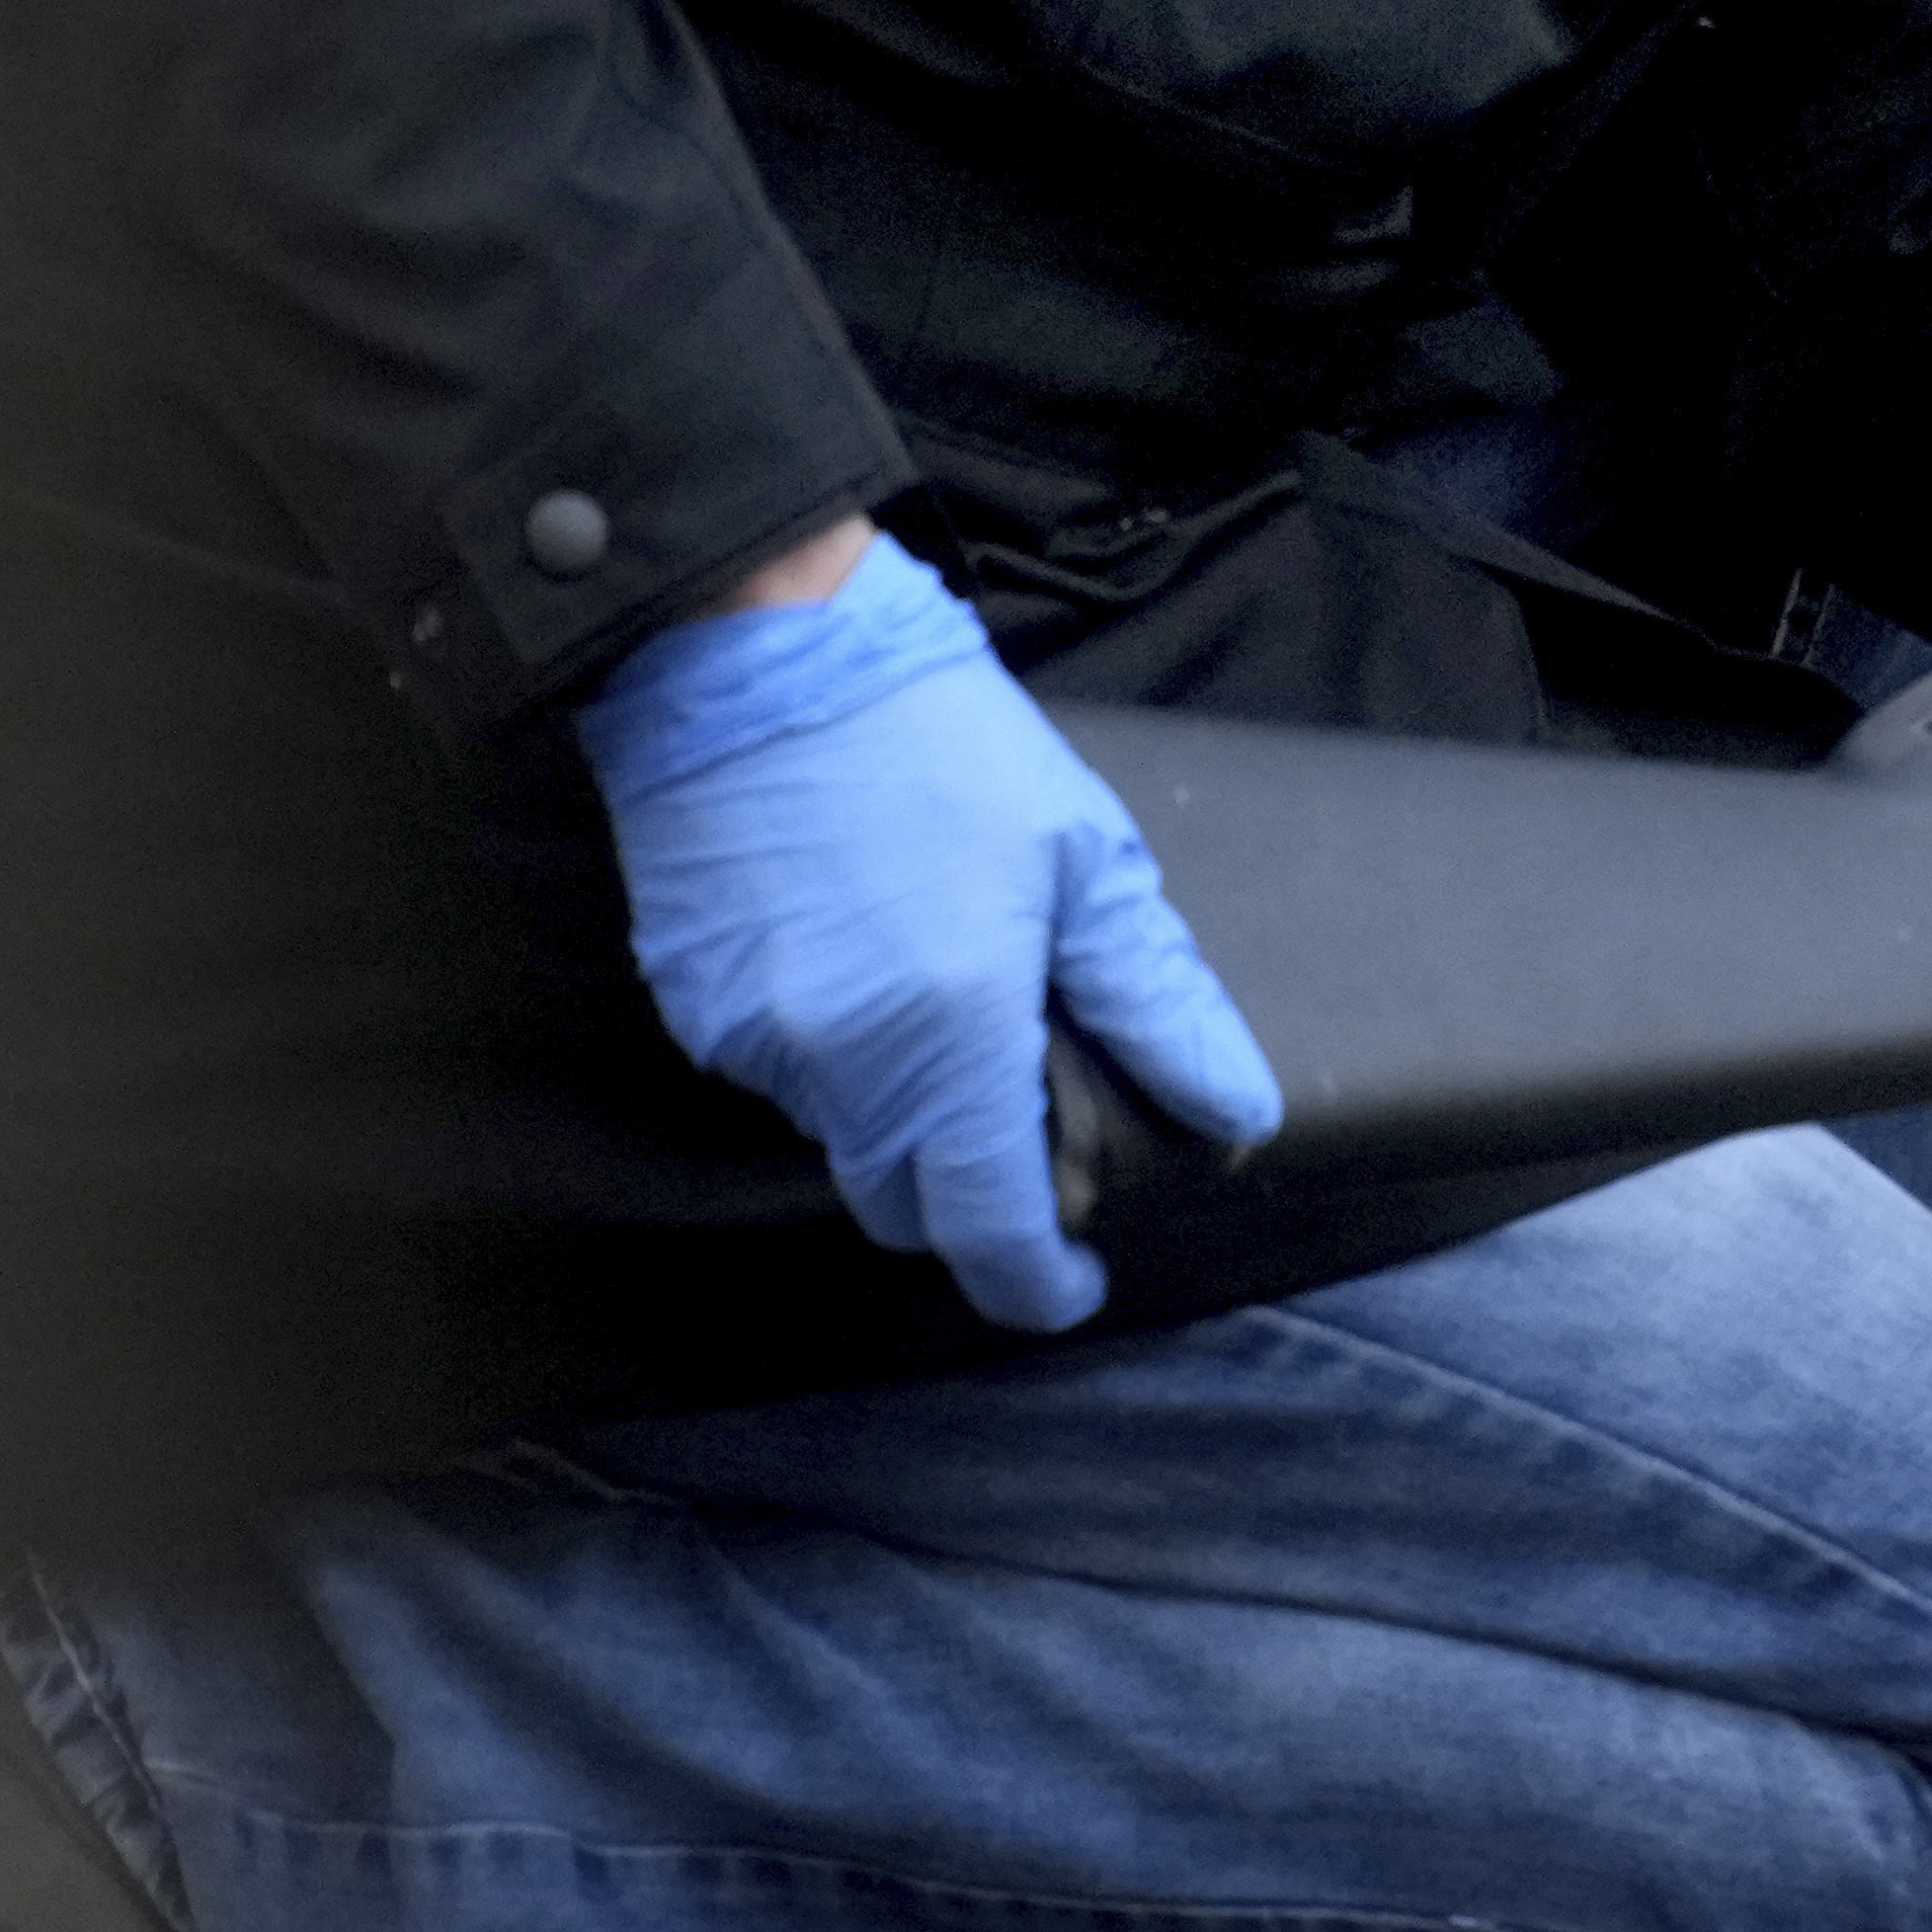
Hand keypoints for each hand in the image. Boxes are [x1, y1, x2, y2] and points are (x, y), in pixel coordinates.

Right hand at [575, 539, 1280, 1331]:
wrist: (758, 648)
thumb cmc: (937, 741)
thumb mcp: (1086, 859)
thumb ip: (1157, 1002)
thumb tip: (1233, 1112)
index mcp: (950, 1036)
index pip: (989, 1229)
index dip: (1036, 1281)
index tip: (1072, 1282)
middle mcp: (842, 1064)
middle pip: (907, 1208)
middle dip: (973, 1201)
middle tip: (1032, 1132)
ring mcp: (754, 1039)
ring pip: (844, 1141)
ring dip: (906, 1117)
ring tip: (953, 1005)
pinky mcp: (697, 1005)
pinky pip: (783, 1077)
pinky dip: (838, 1056)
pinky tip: (869, 956)